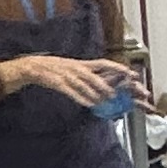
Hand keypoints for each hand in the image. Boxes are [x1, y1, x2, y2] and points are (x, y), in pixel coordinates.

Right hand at [11, 53, 133, 106]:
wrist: (36, 66)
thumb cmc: (59, 68)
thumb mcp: (76, 68)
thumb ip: (91, 75)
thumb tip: (107, 83)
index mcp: (83, 64)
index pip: (104, 63)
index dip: (117, 68)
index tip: (130, 73)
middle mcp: (78, 68)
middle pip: (94, 75)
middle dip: (105, 85)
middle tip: (115, 94)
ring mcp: (68, 75)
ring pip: (83, 84)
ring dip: (94, 93)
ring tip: (104, 101)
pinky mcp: (58, 82)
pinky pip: (71, 91)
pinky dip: (80, 97)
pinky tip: (88, 104)